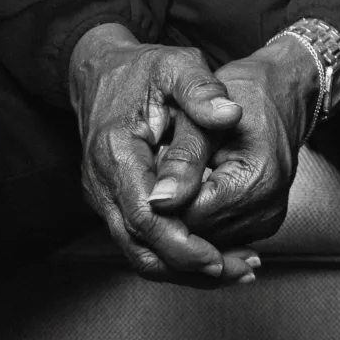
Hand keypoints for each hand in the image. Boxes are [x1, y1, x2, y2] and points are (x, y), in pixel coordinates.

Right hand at [67, 23, 255, 282]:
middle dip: (188, 266)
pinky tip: (214, 257)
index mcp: (115, 153)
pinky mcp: (114, 203)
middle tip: (238, 272)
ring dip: (184, 268)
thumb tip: (229, 115)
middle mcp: (101, 184)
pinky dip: (175, 253)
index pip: (144, 215)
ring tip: (235, 271)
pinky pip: (141, 240)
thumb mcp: (177, 66)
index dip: (181, 243)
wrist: (102, 72)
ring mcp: (104, 197)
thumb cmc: (143, 70)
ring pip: (139, 251)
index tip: (217, 258)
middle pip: (140, 245)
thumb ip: (202, 91)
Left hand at [151, 32, 315, 250]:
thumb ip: (182, 160)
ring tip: (187, 175)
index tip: (155, 164)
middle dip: (174, 207)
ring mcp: (267, 220)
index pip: (188, 216)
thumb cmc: (244, 96)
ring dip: (186, 212)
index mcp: (257, 180)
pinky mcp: (262, 225)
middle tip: (170, 165)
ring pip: (203, 238)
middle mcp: (268, 208)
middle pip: (196, 231)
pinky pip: (217, 234)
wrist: (282, 95)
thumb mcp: (205, 119)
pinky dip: (201, 216)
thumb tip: (158, 201)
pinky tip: (199, 188)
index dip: (163, 197)